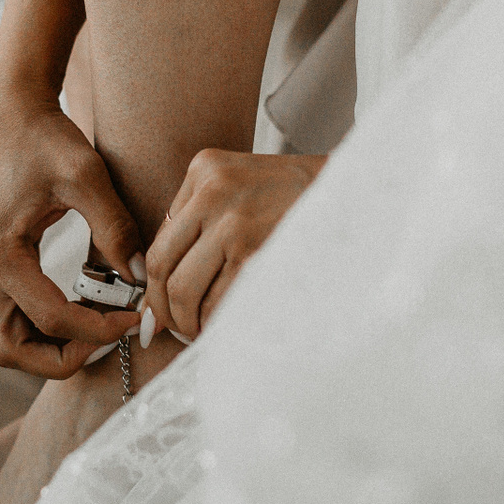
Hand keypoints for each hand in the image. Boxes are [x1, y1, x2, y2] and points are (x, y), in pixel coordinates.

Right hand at [0, 84, 142, 376]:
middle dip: (61, 357)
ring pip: (6, 339)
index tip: (135, 318)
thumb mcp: (87, 175)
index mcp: (0, 252)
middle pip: (11, 349)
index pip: (50, 318)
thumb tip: (141, 277)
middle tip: (107, 336)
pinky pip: (10, 316)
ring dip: (49, 346)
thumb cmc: (45, 136)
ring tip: (97, 324)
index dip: (98, 328)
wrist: (10, 109)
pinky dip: (42, 326)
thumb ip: (115, 227)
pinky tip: (81, 304)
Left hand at [144, 149, 325, 338]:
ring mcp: (236, 224)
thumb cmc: (293, 195)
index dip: (152, 287)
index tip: (156, 311)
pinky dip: (214, 324)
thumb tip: (159, 281)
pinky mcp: (259, 253)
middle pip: (164, 269)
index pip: (158, 243)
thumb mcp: (237, 181)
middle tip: (173, 330)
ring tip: (199, 332)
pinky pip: (220, 302)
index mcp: (203, 171)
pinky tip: (223, 328)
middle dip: (165, 310)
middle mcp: (214, 193)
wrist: (351, 192)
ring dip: (187, 322)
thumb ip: (197, 217)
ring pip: (186, 291)